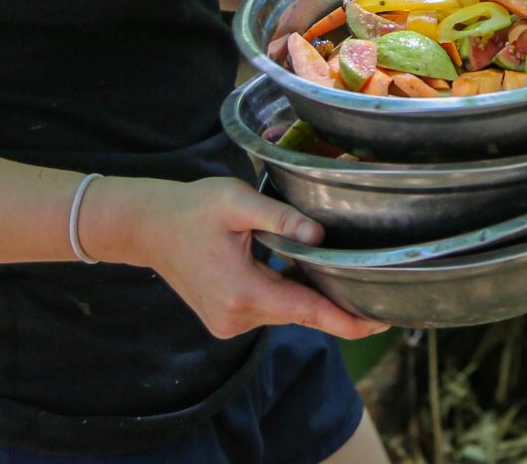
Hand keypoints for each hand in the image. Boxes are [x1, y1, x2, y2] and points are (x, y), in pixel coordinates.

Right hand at [85, 175, 387, 341]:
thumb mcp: (236, 202)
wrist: (147, 228)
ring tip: (334, 268)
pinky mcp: (226, 320)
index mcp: (241, 292)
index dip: (346, 321)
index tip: (380, 324)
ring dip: (306, 292)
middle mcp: (235, 317)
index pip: (306, 311)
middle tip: (372, 284)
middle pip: (299, 311)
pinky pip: (269, 308)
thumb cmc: (191, 208)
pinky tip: (299, 269)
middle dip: (332, 299)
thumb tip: (319, 236)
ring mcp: (228, 323)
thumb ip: (279, 218)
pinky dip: (286, 292)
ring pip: (284, 310)